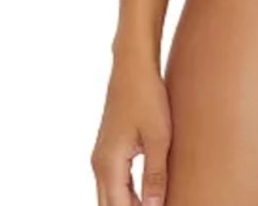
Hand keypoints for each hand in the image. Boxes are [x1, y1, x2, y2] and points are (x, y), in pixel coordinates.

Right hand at [91, 49, 172, 205]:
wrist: (132, 66)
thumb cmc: (147, 97)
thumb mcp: (158, 137)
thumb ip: (155, 175)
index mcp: (109, 164)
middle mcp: (99, 164)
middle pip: (109, 205)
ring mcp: (101, 157)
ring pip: (109, 196)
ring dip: (127, 205)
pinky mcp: (108, 149)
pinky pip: (112, 183)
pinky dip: (125, 195)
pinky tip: (143, 197)